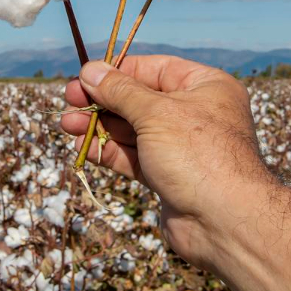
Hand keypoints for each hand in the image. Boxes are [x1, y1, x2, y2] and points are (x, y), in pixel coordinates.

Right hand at [60, 55, 273, 270]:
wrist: (224, 221)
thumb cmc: (197, 155)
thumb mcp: (156, 113)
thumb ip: (120, 91)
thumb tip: (89, 69)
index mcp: (205, 87)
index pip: (154, 69)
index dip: (117, 72)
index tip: (83, 76)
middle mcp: (195, 113)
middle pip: (139, 99)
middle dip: (102, 101)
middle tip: (68, 100)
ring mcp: (181, 147)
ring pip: (132, 130)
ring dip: (99, 126)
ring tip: (66, 124)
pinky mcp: (168, 176)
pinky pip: (134, 157)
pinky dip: (108, 151)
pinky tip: (83, 146)